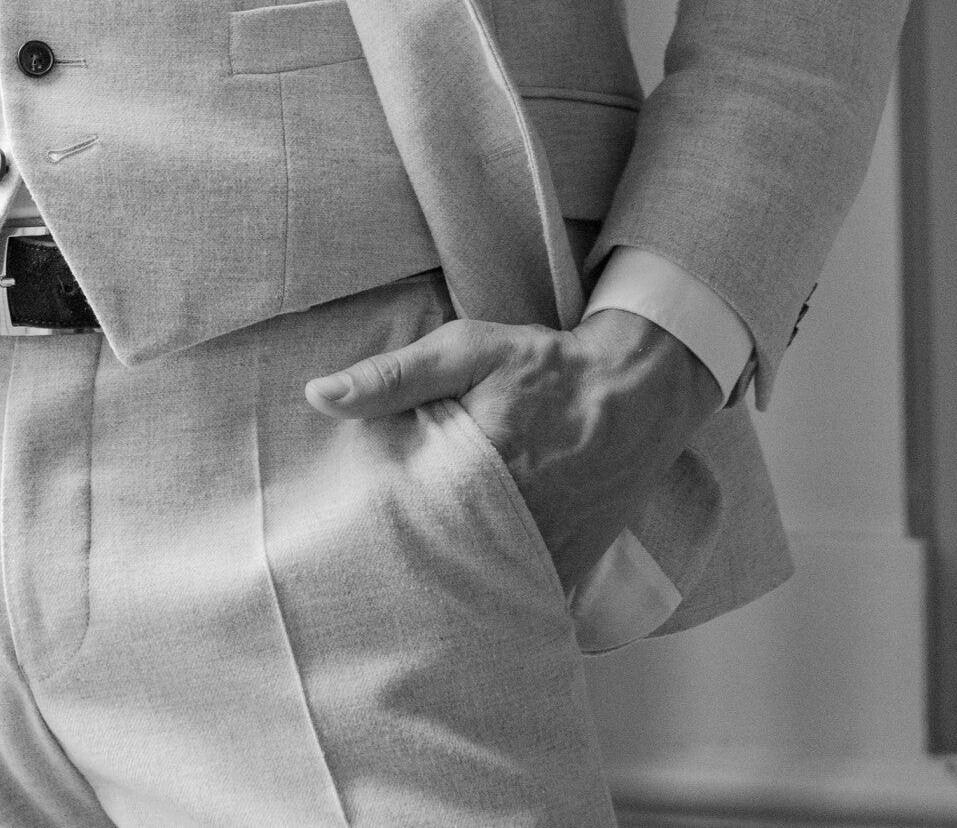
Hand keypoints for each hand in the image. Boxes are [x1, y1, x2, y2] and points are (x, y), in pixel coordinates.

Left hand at [305, 305, 722, 588]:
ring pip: (480, 594)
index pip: (407, 525)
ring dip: (447, 596)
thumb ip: (394, 375)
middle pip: (440, 569)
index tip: (344, 548)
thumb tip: (318, 395)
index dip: (373, 540)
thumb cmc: (546, 366)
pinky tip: (464, 605)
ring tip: (406, 606)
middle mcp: (516, 521)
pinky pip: (523, 601)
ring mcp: (547, 552)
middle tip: (365, 588)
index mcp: (480, 469)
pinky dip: (494, 602)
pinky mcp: (570, 566)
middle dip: (404, 578)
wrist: (637, 391)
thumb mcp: (468, 350)